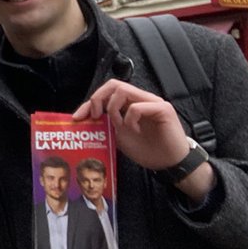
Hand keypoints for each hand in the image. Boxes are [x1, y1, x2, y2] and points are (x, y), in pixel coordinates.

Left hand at [71, 79, 190, 169]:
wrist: (170, 164)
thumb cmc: (148, 150)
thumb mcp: (120, 137)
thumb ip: (107, 126)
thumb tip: (86, 121)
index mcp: (130, 104)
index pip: (107, 93)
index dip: (90, 102)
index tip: (78, 117)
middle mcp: (141, 99)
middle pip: (114, 84)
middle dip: (98, 98)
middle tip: (95, 116)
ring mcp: (152, 102)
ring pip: (124, 90)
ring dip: (114, 108)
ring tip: (118, 126)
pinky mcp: (163, 109)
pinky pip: (137, 106)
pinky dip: (130, 119)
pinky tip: (135, 130)